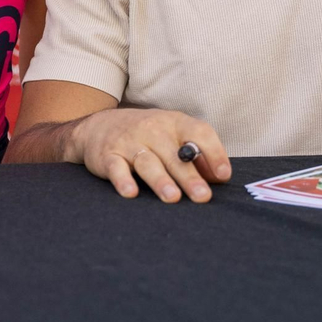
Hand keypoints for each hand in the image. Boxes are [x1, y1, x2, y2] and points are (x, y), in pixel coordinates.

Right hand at [67, 108, 230, 201]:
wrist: (98, 126)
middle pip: (174, 155)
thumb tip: (220, 177)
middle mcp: (152, 129)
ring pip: (148, 162)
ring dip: (161, 180)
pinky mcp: (108, 156)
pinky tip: (131, 192)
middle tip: (202, 196)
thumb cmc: (146, 136)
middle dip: (189, 177)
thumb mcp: (172, 135)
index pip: (199, 132)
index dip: (213, 153)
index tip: (223, 175)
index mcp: (174, 123)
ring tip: (172, 198)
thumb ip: (196, 155)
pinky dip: (123, 180)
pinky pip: (116, 168)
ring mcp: (129, 142)